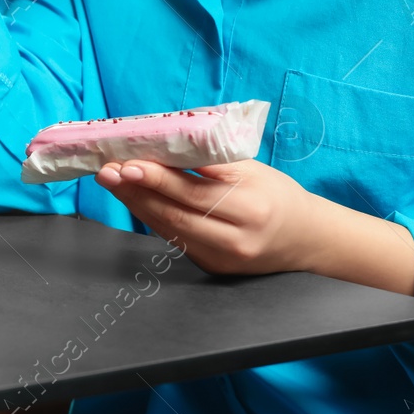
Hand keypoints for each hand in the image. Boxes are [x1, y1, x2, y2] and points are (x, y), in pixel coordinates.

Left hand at [95, 157, 326, 275]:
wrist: (306, 239)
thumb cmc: (277, 194)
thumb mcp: (252, 170)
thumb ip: (210, 162)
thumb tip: (165, 145)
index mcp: (251, 208)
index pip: (193, 192)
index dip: (156, 178)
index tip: (127, 162)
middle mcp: (236, 239)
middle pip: (175, 214)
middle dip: (136, 191)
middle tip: (107, 171)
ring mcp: (223, 259)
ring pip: (170, 229)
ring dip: (137, 204)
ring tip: (113, 182)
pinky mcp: (213, 268)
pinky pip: (176, 240)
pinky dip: (153, 218)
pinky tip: (135, 200)